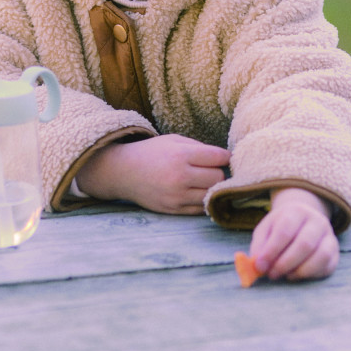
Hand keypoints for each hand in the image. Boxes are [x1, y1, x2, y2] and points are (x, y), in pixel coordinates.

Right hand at [75, 134, 229, 214]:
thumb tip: (226, 159)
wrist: (124, 172)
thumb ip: (200, 147)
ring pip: (211, 195)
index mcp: (181, 155)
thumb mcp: (175, 140)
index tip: (223, 157)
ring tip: (204, 181)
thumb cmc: (153, 152)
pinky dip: (203, 200)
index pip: (219, 157)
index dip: (225, 156)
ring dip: (212, 188)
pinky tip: (197, 192)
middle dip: (218, 172)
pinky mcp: (173, 209)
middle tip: (211, 169)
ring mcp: (176, 196)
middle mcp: (179, 177)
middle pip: (219, 177)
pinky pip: (200, 208)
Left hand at [249, 187, 338, 280]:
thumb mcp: (266, 230)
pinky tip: (295, 274)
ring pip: (320, 256)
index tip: (260, 266)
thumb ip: (259, 246)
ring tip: (284, 274)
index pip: (285, 231)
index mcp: (297, 211)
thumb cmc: (281, 227)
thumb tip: (257, 266)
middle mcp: (317, 221)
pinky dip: (310, 274)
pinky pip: (327, 266)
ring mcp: (329, 235)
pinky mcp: (335, 251)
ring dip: (299, 271)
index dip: (271, 251)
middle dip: (285, 264)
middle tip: (271, 274)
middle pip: (304, 244)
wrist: (304, 220)